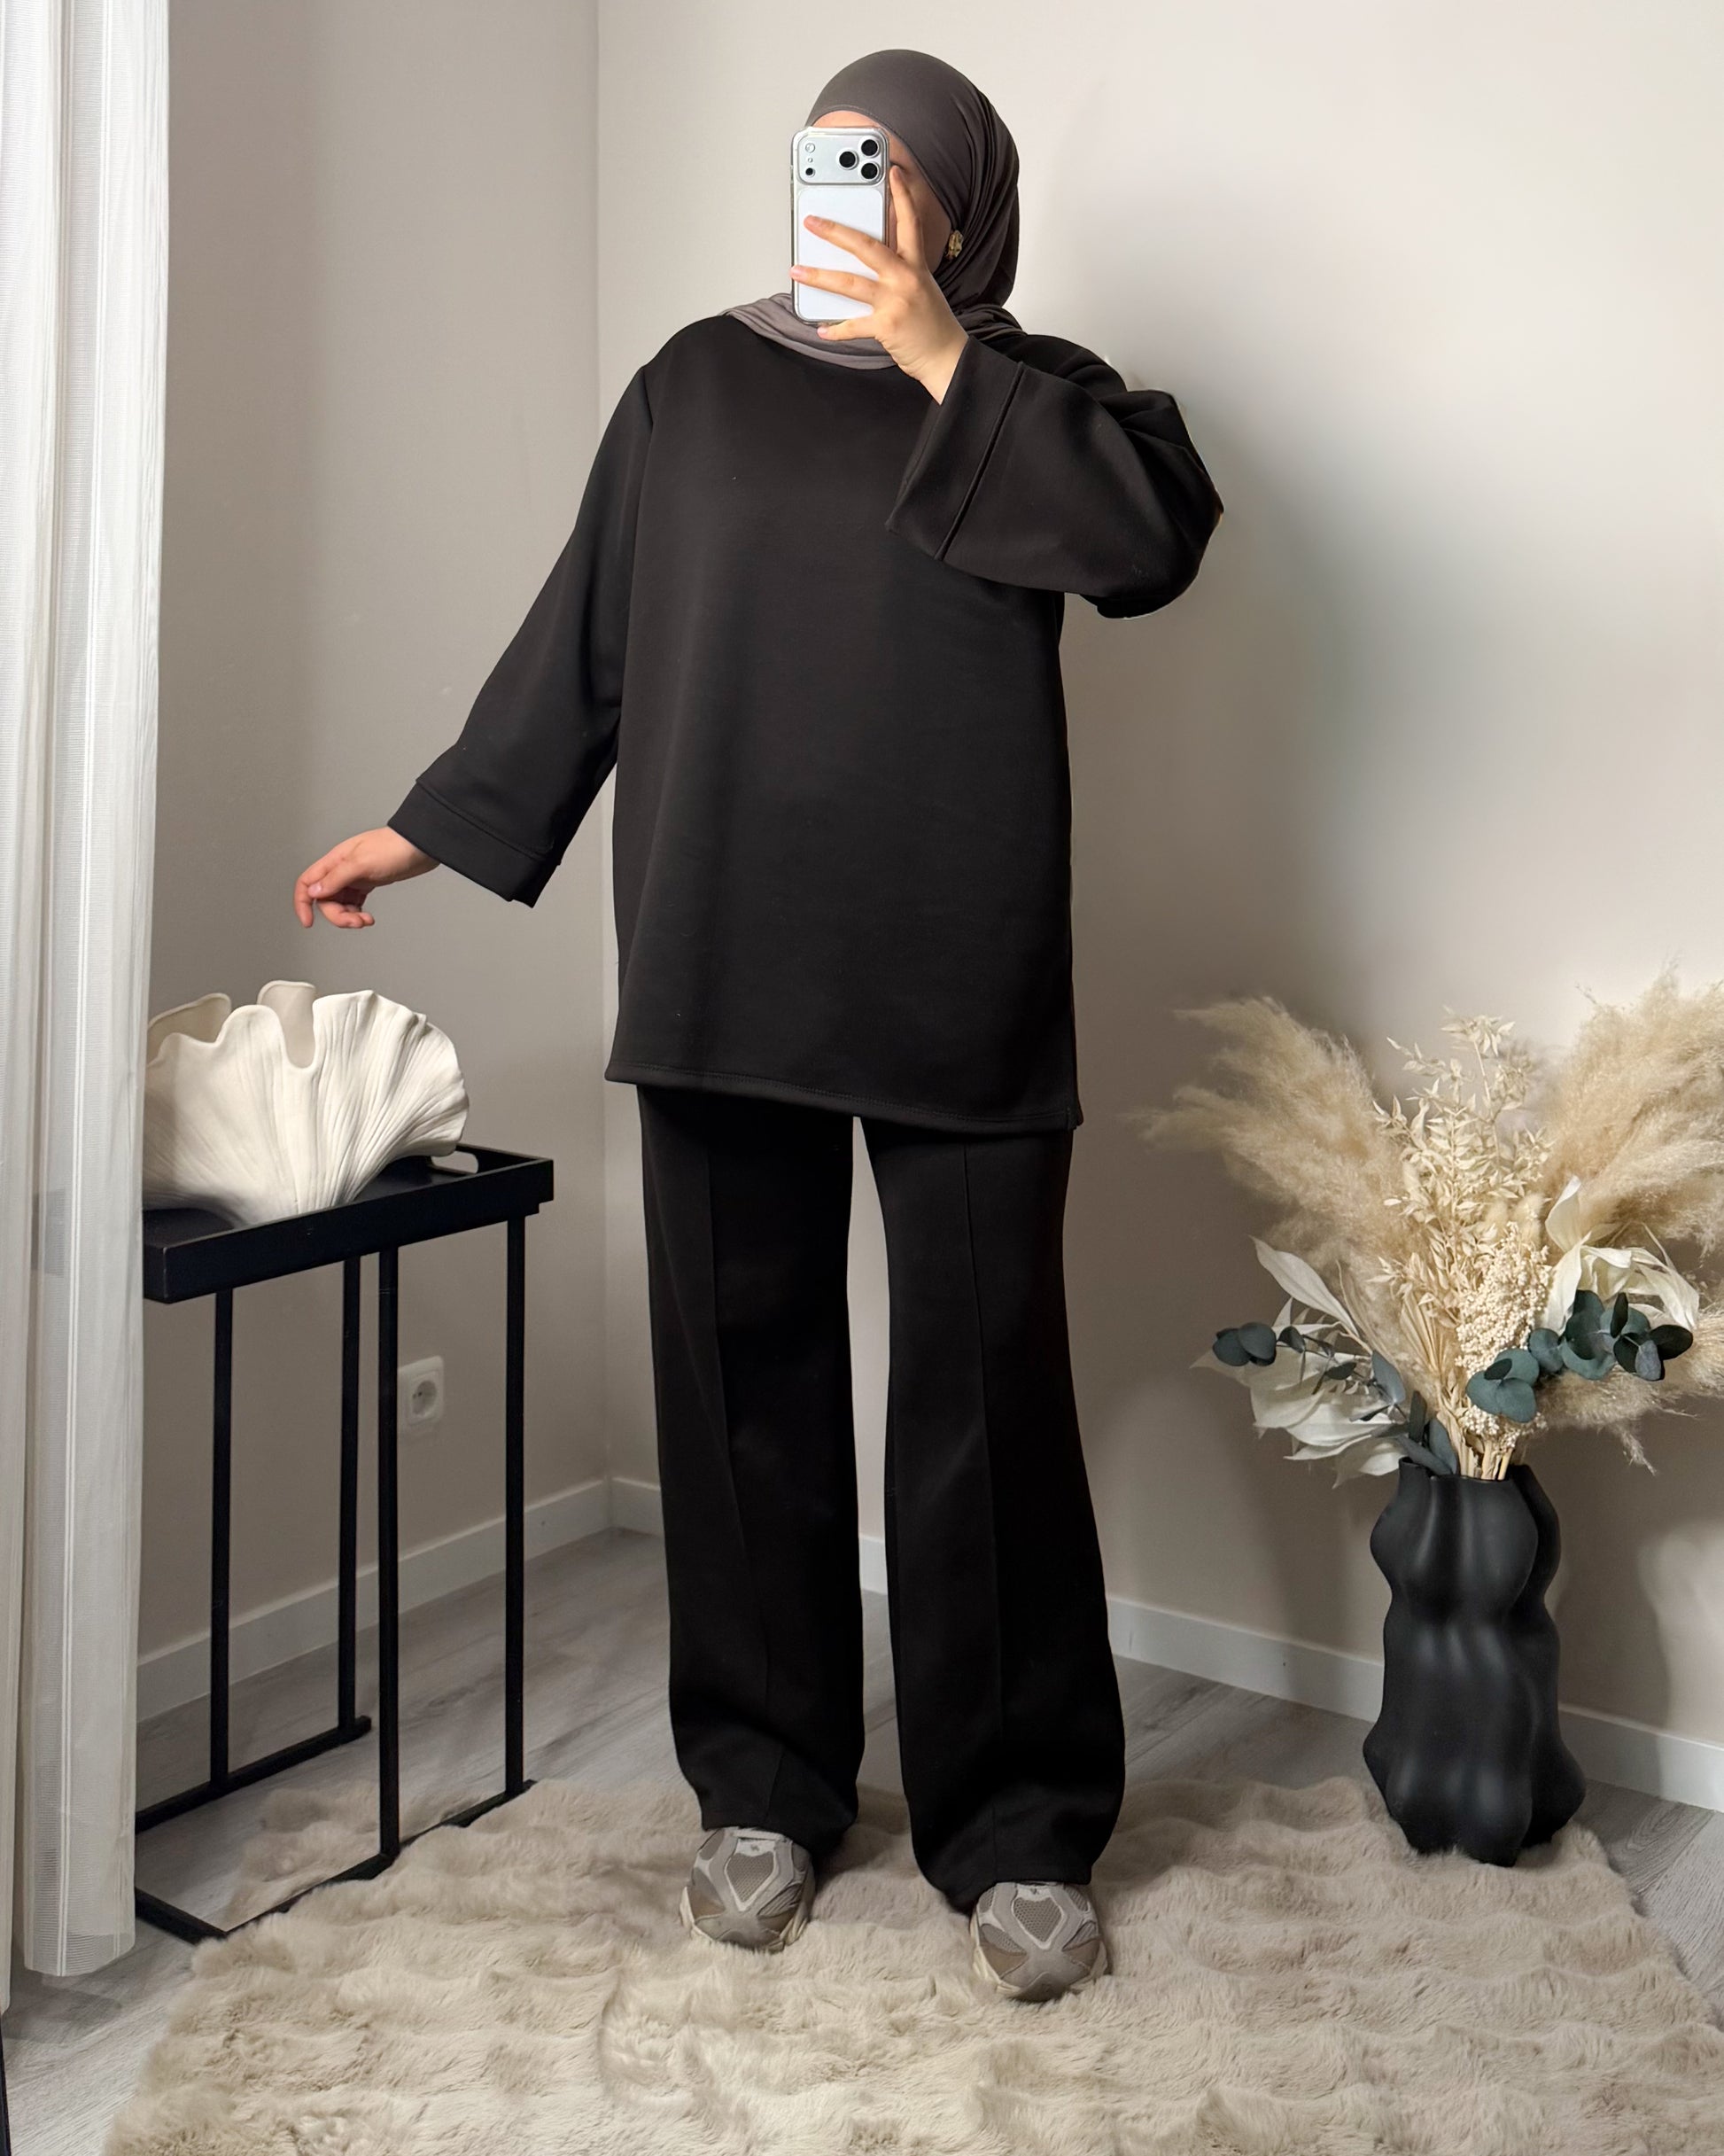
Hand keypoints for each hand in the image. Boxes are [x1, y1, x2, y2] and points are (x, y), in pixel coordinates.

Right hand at [294, 826, 437, 927]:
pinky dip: (357, 913)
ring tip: (366, 920)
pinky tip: (367, 917)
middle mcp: (340, 869)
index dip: (302, 903)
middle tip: (356, 922)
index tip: (308, 922)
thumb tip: (314, 892)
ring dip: (349, 917)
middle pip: (325, 900)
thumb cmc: (393, 847)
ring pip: (339, 904)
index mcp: (334, 861)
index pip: (307, 883)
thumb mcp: (362, 863)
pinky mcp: (367, 883)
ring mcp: (354, 877)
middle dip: (337, 915)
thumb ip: (337, 878)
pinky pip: (353, 903)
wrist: (420, 846)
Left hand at [790, 167, 967, 400]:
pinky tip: (822, 329)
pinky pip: (853, 325)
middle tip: (813, 221)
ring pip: (850, 283)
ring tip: (797, 271)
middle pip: (866, 246)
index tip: (893, 172)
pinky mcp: (887, 327)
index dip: (902, 196)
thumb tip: (862, 266)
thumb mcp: (921, 289)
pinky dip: (836, 330)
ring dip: (820, 276)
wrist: (947, 357)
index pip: (909, 223)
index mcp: (916, 266)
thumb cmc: (932, 325)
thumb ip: (897, 273)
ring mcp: (896, 302)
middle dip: (835, 231)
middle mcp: (906, 278)